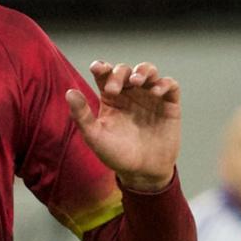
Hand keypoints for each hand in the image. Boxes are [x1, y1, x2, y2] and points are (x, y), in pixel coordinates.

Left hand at [66, 61, 180, 191]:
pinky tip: (156, 92)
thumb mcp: (95, 138)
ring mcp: (151, 97)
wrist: (142, 173)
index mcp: (111, 98)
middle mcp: (131, 93)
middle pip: (125, 70)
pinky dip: (164, 84)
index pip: (105, 74)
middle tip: (114, 89)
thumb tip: (69, 92)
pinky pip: (170, 85)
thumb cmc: (117, 156)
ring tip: (136, 81)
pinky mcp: (169, 105)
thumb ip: (82, 116)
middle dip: (119, 73)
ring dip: (143, 71)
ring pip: (149, 71)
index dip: (101, 67)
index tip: (97, 69)